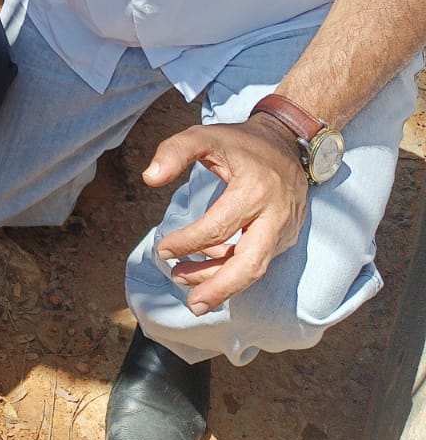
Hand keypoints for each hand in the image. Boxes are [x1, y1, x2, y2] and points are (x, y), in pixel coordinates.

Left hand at [142, 116, 307, 314]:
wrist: (289, 144)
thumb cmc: (241, 142)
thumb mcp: (205, 135)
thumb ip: (175, 152)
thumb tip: (149, 178)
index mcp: (254, 189)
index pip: (219, 227)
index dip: (188, 242)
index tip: (163, 249)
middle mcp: (275, 215)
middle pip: (251, 264)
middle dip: (220, 287)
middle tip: (192, 304)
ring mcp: (284, 229)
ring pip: (255, 268)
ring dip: (223, 284)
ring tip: (188, 289)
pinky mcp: (285, 237)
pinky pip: (258, 261)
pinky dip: (232, 270)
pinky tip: (207, 268)